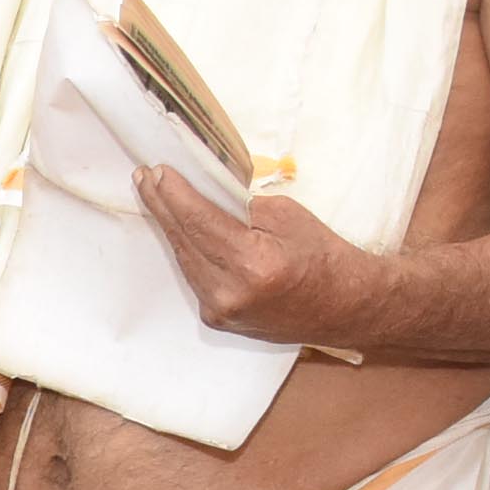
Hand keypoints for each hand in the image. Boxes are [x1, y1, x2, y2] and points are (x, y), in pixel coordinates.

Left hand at [138, 173, 376, 347]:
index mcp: (253, 264)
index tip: (156, 170)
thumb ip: (241, 205)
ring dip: (169, 226)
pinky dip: (186, 249)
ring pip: (184, 259)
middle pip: (185, 240)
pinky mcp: (217, 318)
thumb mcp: (288, 216)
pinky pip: (193, 276)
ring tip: (153, 195)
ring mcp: (220, 310)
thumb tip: (204, 191)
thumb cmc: (324, 256)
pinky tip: (177, 228)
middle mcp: (230, 292)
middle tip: (145, 176)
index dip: (174, 194)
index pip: (200, 221)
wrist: (344, 306)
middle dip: (162, 205)